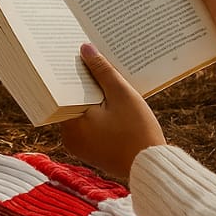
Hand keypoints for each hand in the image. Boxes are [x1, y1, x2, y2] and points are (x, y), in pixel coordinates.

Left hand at [60, 44, 165, 182]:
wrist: (152, 167)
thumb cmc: (138, 132)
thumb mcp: (122, 95)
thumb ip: (102, 71)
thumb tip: (85, 48)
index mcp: (71, 124)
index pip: (63, 91)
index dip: (72, 72)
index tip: (78, 55)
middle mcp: (69, 138)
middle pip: (73, 102)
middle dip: (85, 83)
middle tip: (93, 61)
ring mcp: (80, 146)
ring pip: (83, 113)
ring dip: (94, 99)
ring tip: (106, 78)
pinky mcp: (92, 152)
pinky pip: (91, 126)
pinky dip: (99, 114)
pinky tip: (112, 101)